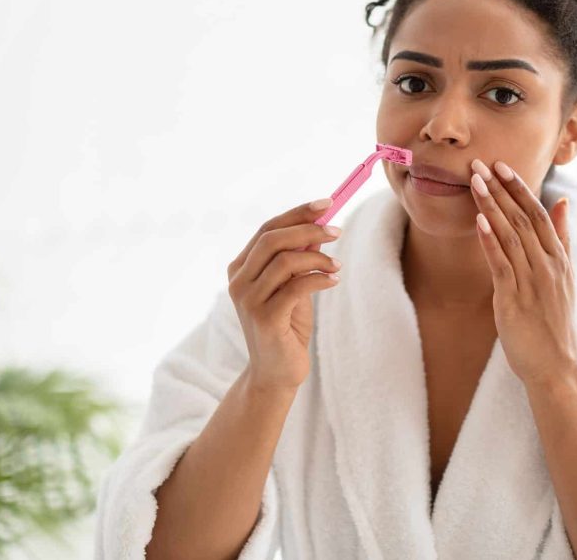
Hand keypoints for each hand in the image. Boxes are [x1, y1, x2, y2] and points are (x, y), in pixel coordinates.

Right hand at [227, 200, 342, 391]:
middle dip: (308, 229)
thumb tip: (320, 226)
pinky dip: (319, 279)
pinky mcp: (265, 318)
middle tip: (337, 230)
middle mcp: (239, 281)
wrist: (276, 373)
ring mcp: (248, 300)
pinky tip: (333, 281)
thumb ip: (300, 258)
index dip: (297, 213)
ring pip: (285, 261)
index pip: (268, 229)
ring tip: (337, 266)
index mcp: (241, 268)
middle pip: (272, 239)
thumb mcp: (293, 286)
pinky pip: (296, 287)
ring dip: (318, 257)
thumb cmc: (286, 326)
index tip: (326, 204)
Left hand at [469, 158, 576, 386]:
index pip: (539, 213)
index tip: (501, 166)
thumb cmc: (555, 321)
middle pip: (522, 218)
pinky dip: (490, 241)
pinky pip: (501, 265)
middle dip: (500, 189)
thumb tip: (563, 201)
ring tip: (474, 182)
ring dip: (490, 206)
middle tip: (479, 163)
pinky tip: (478, 222)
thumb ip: (562, 237)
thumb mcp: (564, 275)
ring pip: (510, 235)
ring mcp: (532, 282)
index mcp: (559, 258)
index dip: (519, 188)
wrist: (557, 366)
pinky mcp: (515, 300)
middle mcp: (548, 265)